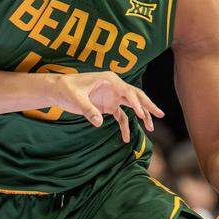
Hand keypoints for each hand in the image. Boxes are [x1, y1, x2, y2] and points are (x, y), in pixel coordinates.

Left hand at [49, 72, 163, 142]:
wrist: (58, 90)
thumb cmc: (66, 89)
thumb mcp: (75, 99)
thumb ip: (88, 110)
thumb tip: (98, 122)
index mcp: (109, 80)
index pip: (127, 91)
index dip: (136, 102)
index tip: (142, 114)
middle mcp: (114, 87)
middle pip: (135, 95)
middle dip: (148, 105)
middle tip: (160, 114)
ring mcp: (112, 96)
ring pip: (132, 105)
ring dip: (142, 115)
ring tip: (151, 127)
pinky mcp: (108, 106)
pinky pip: (121, 116)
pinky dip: (125, 126)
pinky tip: (126, 138)